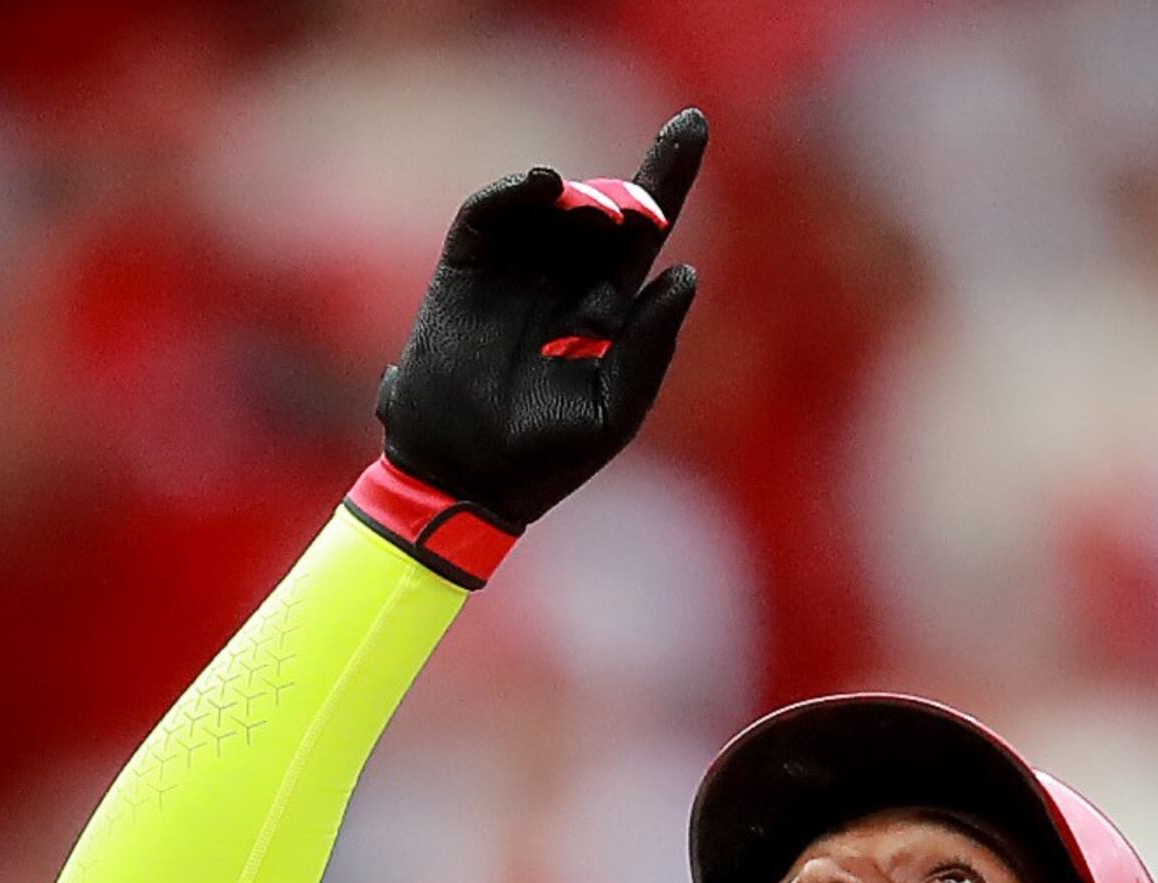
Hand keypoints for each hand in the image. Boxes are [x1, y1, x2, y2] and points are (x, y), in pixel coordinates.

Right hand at [375, 109, 705, 536]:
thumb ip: (651, 347)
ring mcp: (513, 273)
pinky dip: (511, 194)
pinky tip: (543, 187)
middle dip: (634, 181)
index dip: (667, 180)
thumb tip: (684, 273)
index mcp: (606, 314)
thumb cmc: (544, 460)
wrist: (465, 484)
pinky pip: (488, 218)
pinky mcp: (464, 273)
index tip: (693, 124)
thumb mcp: (613, 411)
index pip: (643, 235)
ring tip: (595, 209)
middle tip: (657, 167)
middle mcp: (563, 282)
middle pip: (604, 210)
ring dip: (579, 197)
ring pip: (551, 207)